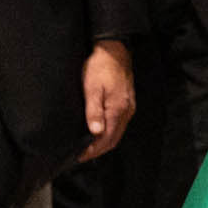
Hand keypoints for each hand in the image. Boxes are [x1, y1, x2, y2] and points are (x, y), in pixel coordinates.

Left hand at [79, 41, 134, 160]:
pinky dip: (108, 132)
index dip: (93, 150)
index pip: (107, 138)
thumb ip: (94, 111)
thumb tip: (96, 132)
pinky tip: (97, 131)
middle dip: (98, 150)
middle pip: (114, 139)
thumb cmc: (100, 68)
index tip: (78, 156)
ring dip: (103, 142)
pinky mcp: (127, 103)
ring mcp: (129, 107)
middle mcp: (126, 112)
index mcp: (118, 110)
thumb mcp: (92, 89)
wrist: (114, 51)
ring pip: (117, 132)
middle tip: (81, 155)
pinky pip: (118, 124)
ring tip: (87, 146)